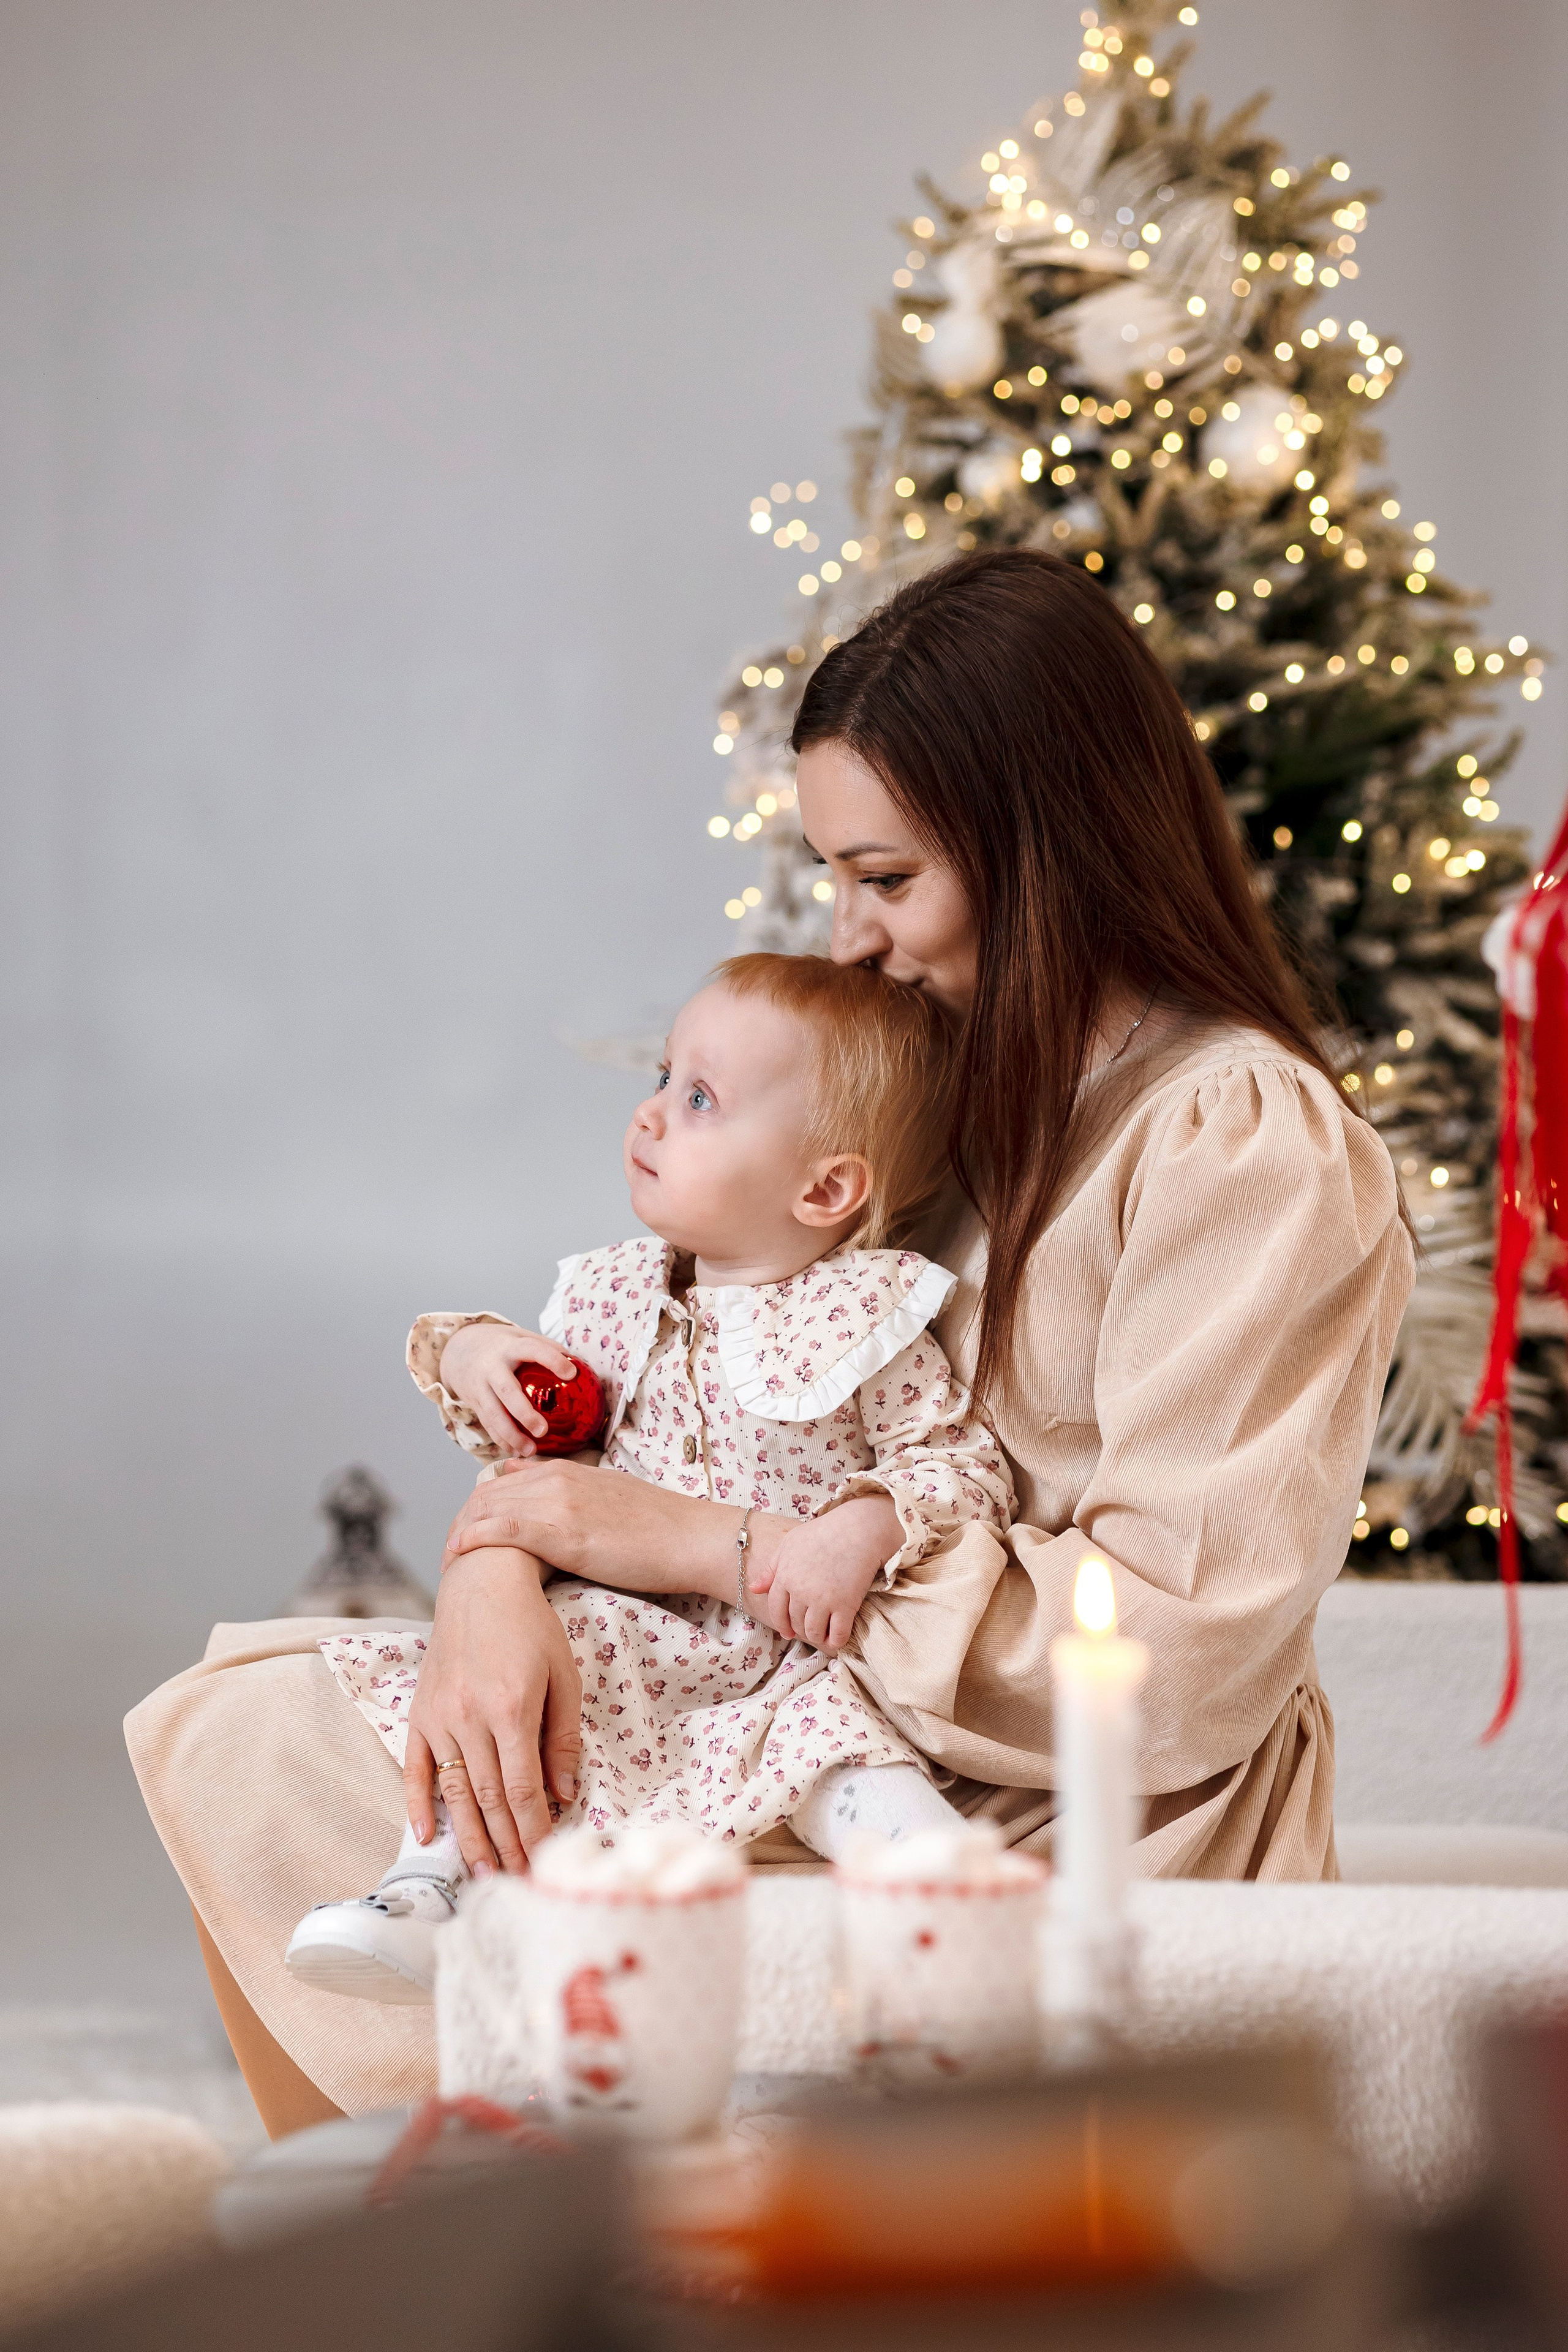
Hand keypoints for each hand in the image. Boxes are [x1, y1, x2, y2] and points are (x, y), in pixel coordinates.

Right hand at [405, 1546, 580, 1871]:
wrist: (481, 1582)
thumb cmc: (531, 1627)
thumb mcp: (564, 1676)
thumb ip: (562, 1737)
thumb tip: (563, 1794)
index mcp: (511, 1710)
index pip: (522, 1790)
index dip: (533, 1831)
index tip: (542, 1863)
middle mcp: (469, 1718)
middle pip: (487, 1799)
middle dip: (503, 1846)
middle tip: (515, 1882)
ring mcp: (439, 1717)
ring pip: (452, 1792)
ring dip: (466, 1837)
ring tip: (479, 1873)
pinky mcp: (419, 1712)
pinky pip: (414, 1767)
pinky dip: (416, 1804)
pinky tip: (423, 1836)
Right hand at [438, 1321, 579, 1456]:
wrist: (459, 1348)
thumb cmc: (501, 1344)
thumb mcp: (521, 1337)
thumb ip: (546, 1348)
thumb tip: (581, 1365)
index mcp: (509, 1347)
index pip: (532, 1350)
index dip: (551, 1360)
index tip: (571, 1373)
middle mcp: (492, 1367)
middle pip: (507, 1392)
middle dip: (524, 1413)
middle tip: (543, 1431)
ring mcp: (480, 1386)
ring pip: (493, 1415)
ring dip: (511, 1436)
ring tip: (531, 1451)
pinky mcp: (474, 1402)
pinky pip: (487, 1424)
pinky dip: (502, 1440)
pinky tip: (516, 1451)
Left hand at [442, 1455, 745, 1597]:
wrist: (690, 1537)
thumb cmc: (659, 1528)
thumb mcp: (609, 1497)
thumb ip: (572, 1493)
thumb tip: (535, 1489)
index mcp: (569, 1471)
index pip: (505, 1482)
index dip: (480, 1507)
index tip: (466, 1533)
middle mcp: (558, 1479)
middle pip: (490, 1494)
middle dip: (463, 1521)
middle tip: (448, 1551)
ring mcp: (559, 1502)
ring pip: (491, 1509)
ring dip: (462, 1532)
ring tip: (447, 1559)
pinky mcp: (563, 1531)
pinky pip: (505, 1529)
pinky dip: (476, 1539)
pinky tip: (459, 1552)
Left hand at [745, 1494, 901, 1650]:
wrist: (858, 1529)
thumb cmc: (823, 1533)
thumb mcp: (790, 1544)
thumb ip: (771, 1568)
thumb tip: (754, 1588)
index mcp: (785, 1577)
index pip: (776, 1610)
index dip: (781, 1624)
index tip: (788, 1631)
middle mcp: (800, 1592)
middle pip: (795, 1623)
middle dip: (800, 1630)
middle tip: (808, 1630)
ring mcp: (823, 1600)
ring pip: (813, 1632)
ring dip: (817, 1637)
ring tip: (822, 1635)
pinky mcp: (845, 1606)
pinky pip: (837, 1635)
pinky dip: (835, 1641)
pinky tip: (836, 1639)